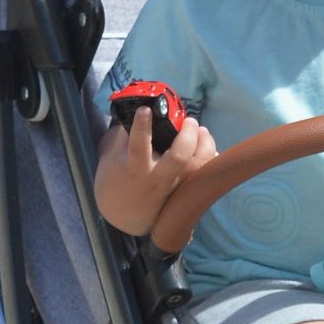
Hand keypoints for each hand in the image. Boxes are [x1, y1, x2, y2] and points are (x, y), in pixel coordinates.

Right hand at [93, 105, 217, 240]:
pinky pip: (203, 176)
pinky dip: (211, 159)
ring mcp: (173, 187)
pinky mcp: (184, 192)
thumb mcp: (113, 156)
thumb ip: (126, 135)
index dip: (142, 127)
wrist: (124, 214)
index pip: (138, 147)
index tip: (145, 109)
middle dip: (188, 135)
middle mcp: (157, 178)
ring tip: (201, 130)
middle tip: (190, 121)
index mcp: (135, 168)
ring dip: (205, 145)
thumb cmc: (118, 179)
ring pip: (197, 167)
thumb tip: (139, 108)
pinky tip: (207, 147)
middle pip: (178, 158)